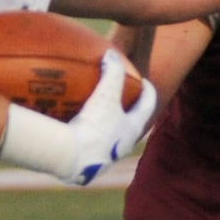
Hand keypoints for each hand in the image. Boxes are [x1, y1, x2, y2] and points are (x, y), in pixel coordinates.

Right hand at [0, 49, 157, 185]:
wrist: (72, 158)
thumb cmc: (94, 125)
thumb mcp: (106, 94)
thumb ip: (113, 72)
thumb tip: (111, 54)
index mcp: (133, 129)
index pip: (148, 106)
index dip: (148, 92)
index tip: (144, 81)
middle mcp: (123, 145)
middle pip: (131, 124)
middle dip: (128, 111)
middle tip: (122, 98)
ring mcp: (106, 157)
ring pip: (111, 138)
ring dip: (107, 126)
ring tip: (95, 114)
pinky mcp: (88, 166)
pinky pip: (89, 148)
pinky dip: (86, 137)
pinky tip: (72, 130)